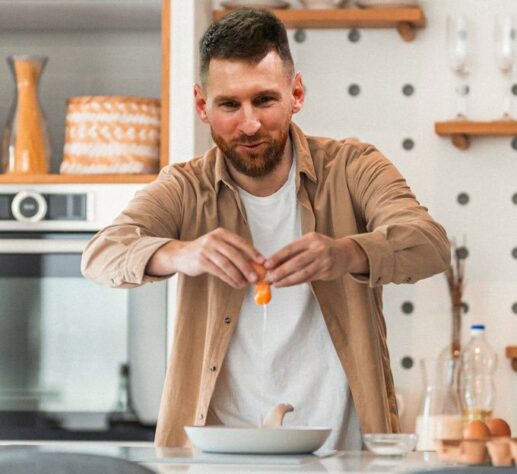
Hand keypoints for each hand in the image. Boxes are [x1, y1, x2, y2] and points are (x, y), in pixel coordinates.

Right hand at [149, 227, 263, 288]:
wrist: (182, 254)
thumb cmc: (205, 251)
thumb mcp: (219, 246)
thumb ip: (234, 252)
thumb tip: (254, 265)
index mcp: (222, 233)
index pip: (241, 242)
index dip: (253, 252)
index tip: (262, 262)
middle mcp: (214, 239)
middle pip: (234, 254)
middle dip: (247, 267)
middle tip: (255, 277)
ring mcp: (206, 250)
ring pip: (226, 264)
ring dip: (238, 276)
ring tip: (245, 284)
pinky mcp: (201, 261)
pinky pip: (218, 272)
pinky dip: (229, 279)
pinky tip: (235, 284)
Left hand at [264, 233, 367, 286]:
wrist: (345, 254)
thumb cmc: (322, 247)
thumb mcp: (309, 243)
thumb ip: (294, 251)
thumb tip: (273, 263)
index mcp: (311, 239)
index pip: (291, 248)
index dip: (278, 257)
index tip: (267, 264)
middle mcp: (318, 249)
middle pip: (296, 262)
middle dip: (281, 271)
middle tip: (270, 277)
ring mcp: (323, 261)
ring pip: (302, 273)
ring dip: (287, 279)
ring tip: (276, 283)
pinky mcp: (326, 272)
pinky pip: (308, 278)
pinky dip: (295, 282)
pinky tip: (286, 284)